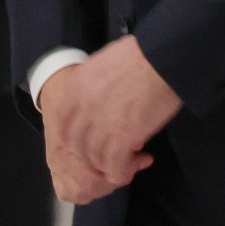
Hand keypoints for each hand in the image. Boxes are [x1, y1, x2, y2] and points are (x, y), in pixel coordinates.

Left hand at [40, 36, 181, 201]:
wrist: (161, 57)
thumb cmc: (138, 54)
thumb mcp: (102, 61)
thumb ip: (92, 84)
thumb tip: (97, 97)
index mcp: (76, 88)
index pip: (63, 123)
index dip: (73, 136)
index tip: (85, 139)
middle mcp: (84, 108)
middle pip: (77, 145)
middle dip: (90, 154)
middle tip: (106, 153)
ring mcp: (102, 125)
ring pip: (95, 159)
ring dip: (107, 165)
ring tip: (123, 161)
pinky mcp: (124, 137)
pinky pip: (115, 166)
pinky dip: (122, 171)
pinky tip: (132, 166)